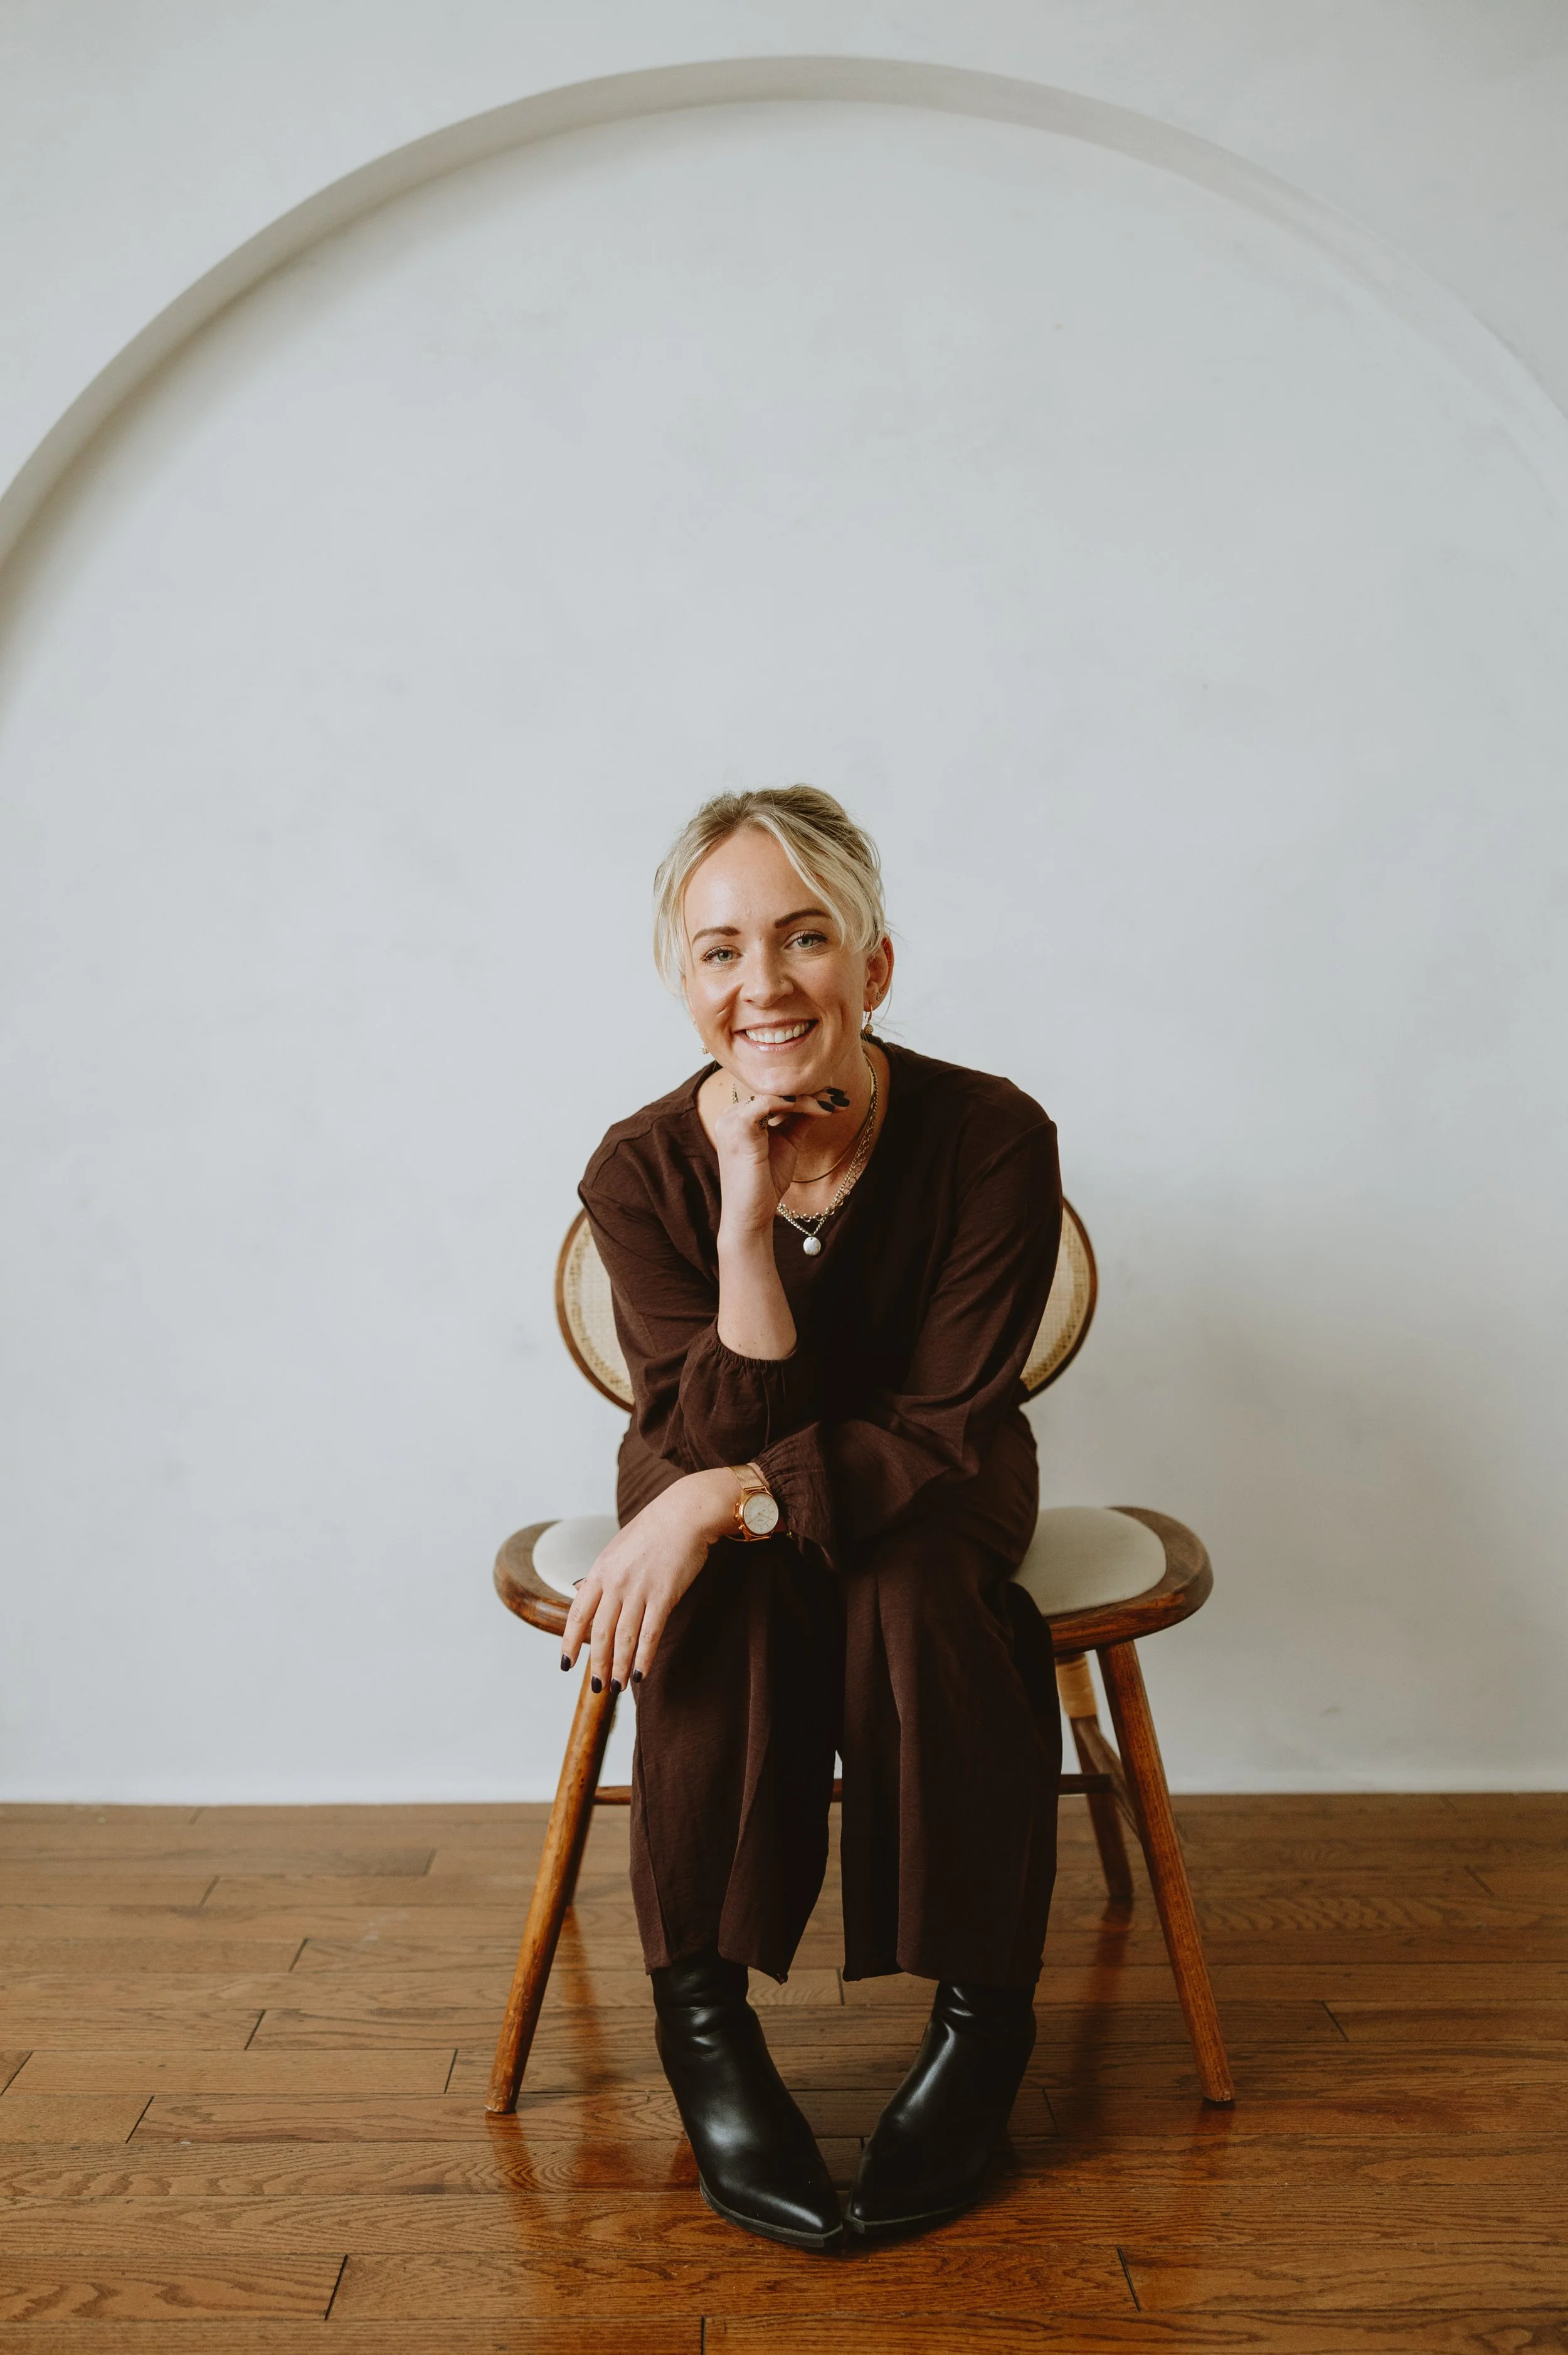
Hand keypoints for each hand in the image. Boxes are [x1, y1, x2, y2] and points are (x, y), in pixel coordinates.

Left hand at [561, 1468, 740, 1688]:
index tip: (566, 1665)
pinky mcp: (664, 1596)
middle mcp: (615, 1583)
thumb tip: (581, 1591)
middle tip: (597, 1687)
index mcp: (600, 1571)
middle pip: (599, 1633)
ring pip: (623, 1639)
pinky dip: (644, 1657)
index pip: (577, 1614)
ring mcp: (639, 1590)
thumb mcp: (617, 1548)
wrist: (684, 1513)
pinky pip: (650, 1634)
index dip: (570, 1642)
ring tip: (617, 1687)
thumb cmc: (654, 1530)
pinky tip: (640, 1674)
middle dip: (597, 1664)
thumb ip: (602, 1574)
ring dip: (618, 1667)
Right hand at [711, 1086, 837, 1238]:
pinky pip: (769, 1104)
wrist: (751, 1215)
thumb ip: (799, 1120)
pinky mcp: (738, 1128)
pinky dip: (796, 1104)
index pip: (773, 1095)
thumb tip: (823, 1101)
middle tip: (840, 1095)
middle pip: (774, 1091)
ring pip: (774, 1094)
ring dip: (807, 1097)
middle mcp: (730, 1114)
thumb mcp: (787, 1143)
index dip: (804, 1093)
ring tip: (834, 1103)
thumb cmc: (766, 1183)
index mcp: (738, 1116)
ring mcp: (731, 1120)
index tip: (835, 1096)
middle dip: (810, 1091)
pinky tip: (820, 1109)